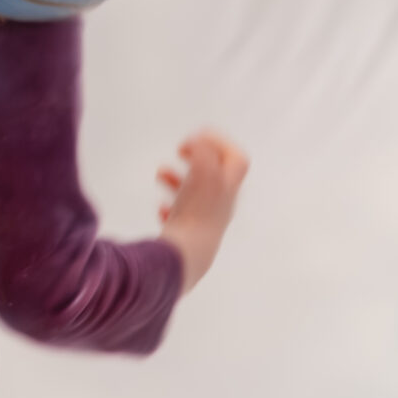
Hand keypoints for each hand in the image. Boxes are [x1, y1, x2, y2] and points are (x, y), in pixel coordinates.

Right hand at [158, 132, 248, 292]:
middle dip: (198, 158)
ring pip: (196, 195)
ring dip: (178, 179)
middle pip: (218, 175)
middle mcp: (222, 206)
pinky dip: (171, 207)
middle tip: (181, 151)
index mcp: (229, 189)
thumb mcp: (204, 172)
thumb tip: (200, 141)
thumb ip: (203, 151)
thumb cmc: (196, 214)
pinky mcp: (189, 238)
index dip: (220, 142)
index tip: (197, 137)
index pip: (237, 159)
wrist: (186, 260)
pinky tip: (161, 208)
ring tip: (160, 173)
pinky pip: (182, 218)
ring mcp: (206, 223)